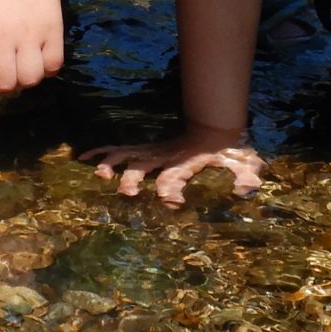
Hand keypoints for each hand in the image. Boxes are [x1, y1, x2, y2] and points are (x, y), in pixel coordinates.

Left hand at [0, 0, 66, 128]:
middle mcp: (2, 34)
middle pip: (4, 83)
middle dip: (2, 85)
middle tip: (3, 68)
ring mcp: (30, 33)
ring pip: (29, 79)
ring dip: (24, 79)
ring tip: (21, 62)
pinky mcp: (53, 30)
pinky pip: (53, 67)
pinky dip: (46, 69)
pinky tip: (39, 55)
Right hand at [83, 127, 264, 207]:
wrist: (217, 129)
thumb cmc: (228, 152)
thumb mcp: (243, 165)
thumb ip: (245, 176)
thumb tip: (247, 188)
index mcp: (185, 163)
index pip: (175, 177)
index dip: (172, 190)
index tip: (173, 202)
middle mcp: (165, 157)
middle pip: (143, 165)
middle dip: (133, 178)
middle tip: (125, 192)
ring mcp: (152, 152)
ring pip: (126, 156)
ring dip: (111, 164)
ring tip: (98, 174)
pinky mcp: (145, 151)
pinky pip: (118, 150)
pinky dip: (100, 152)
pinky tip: (83, 158)